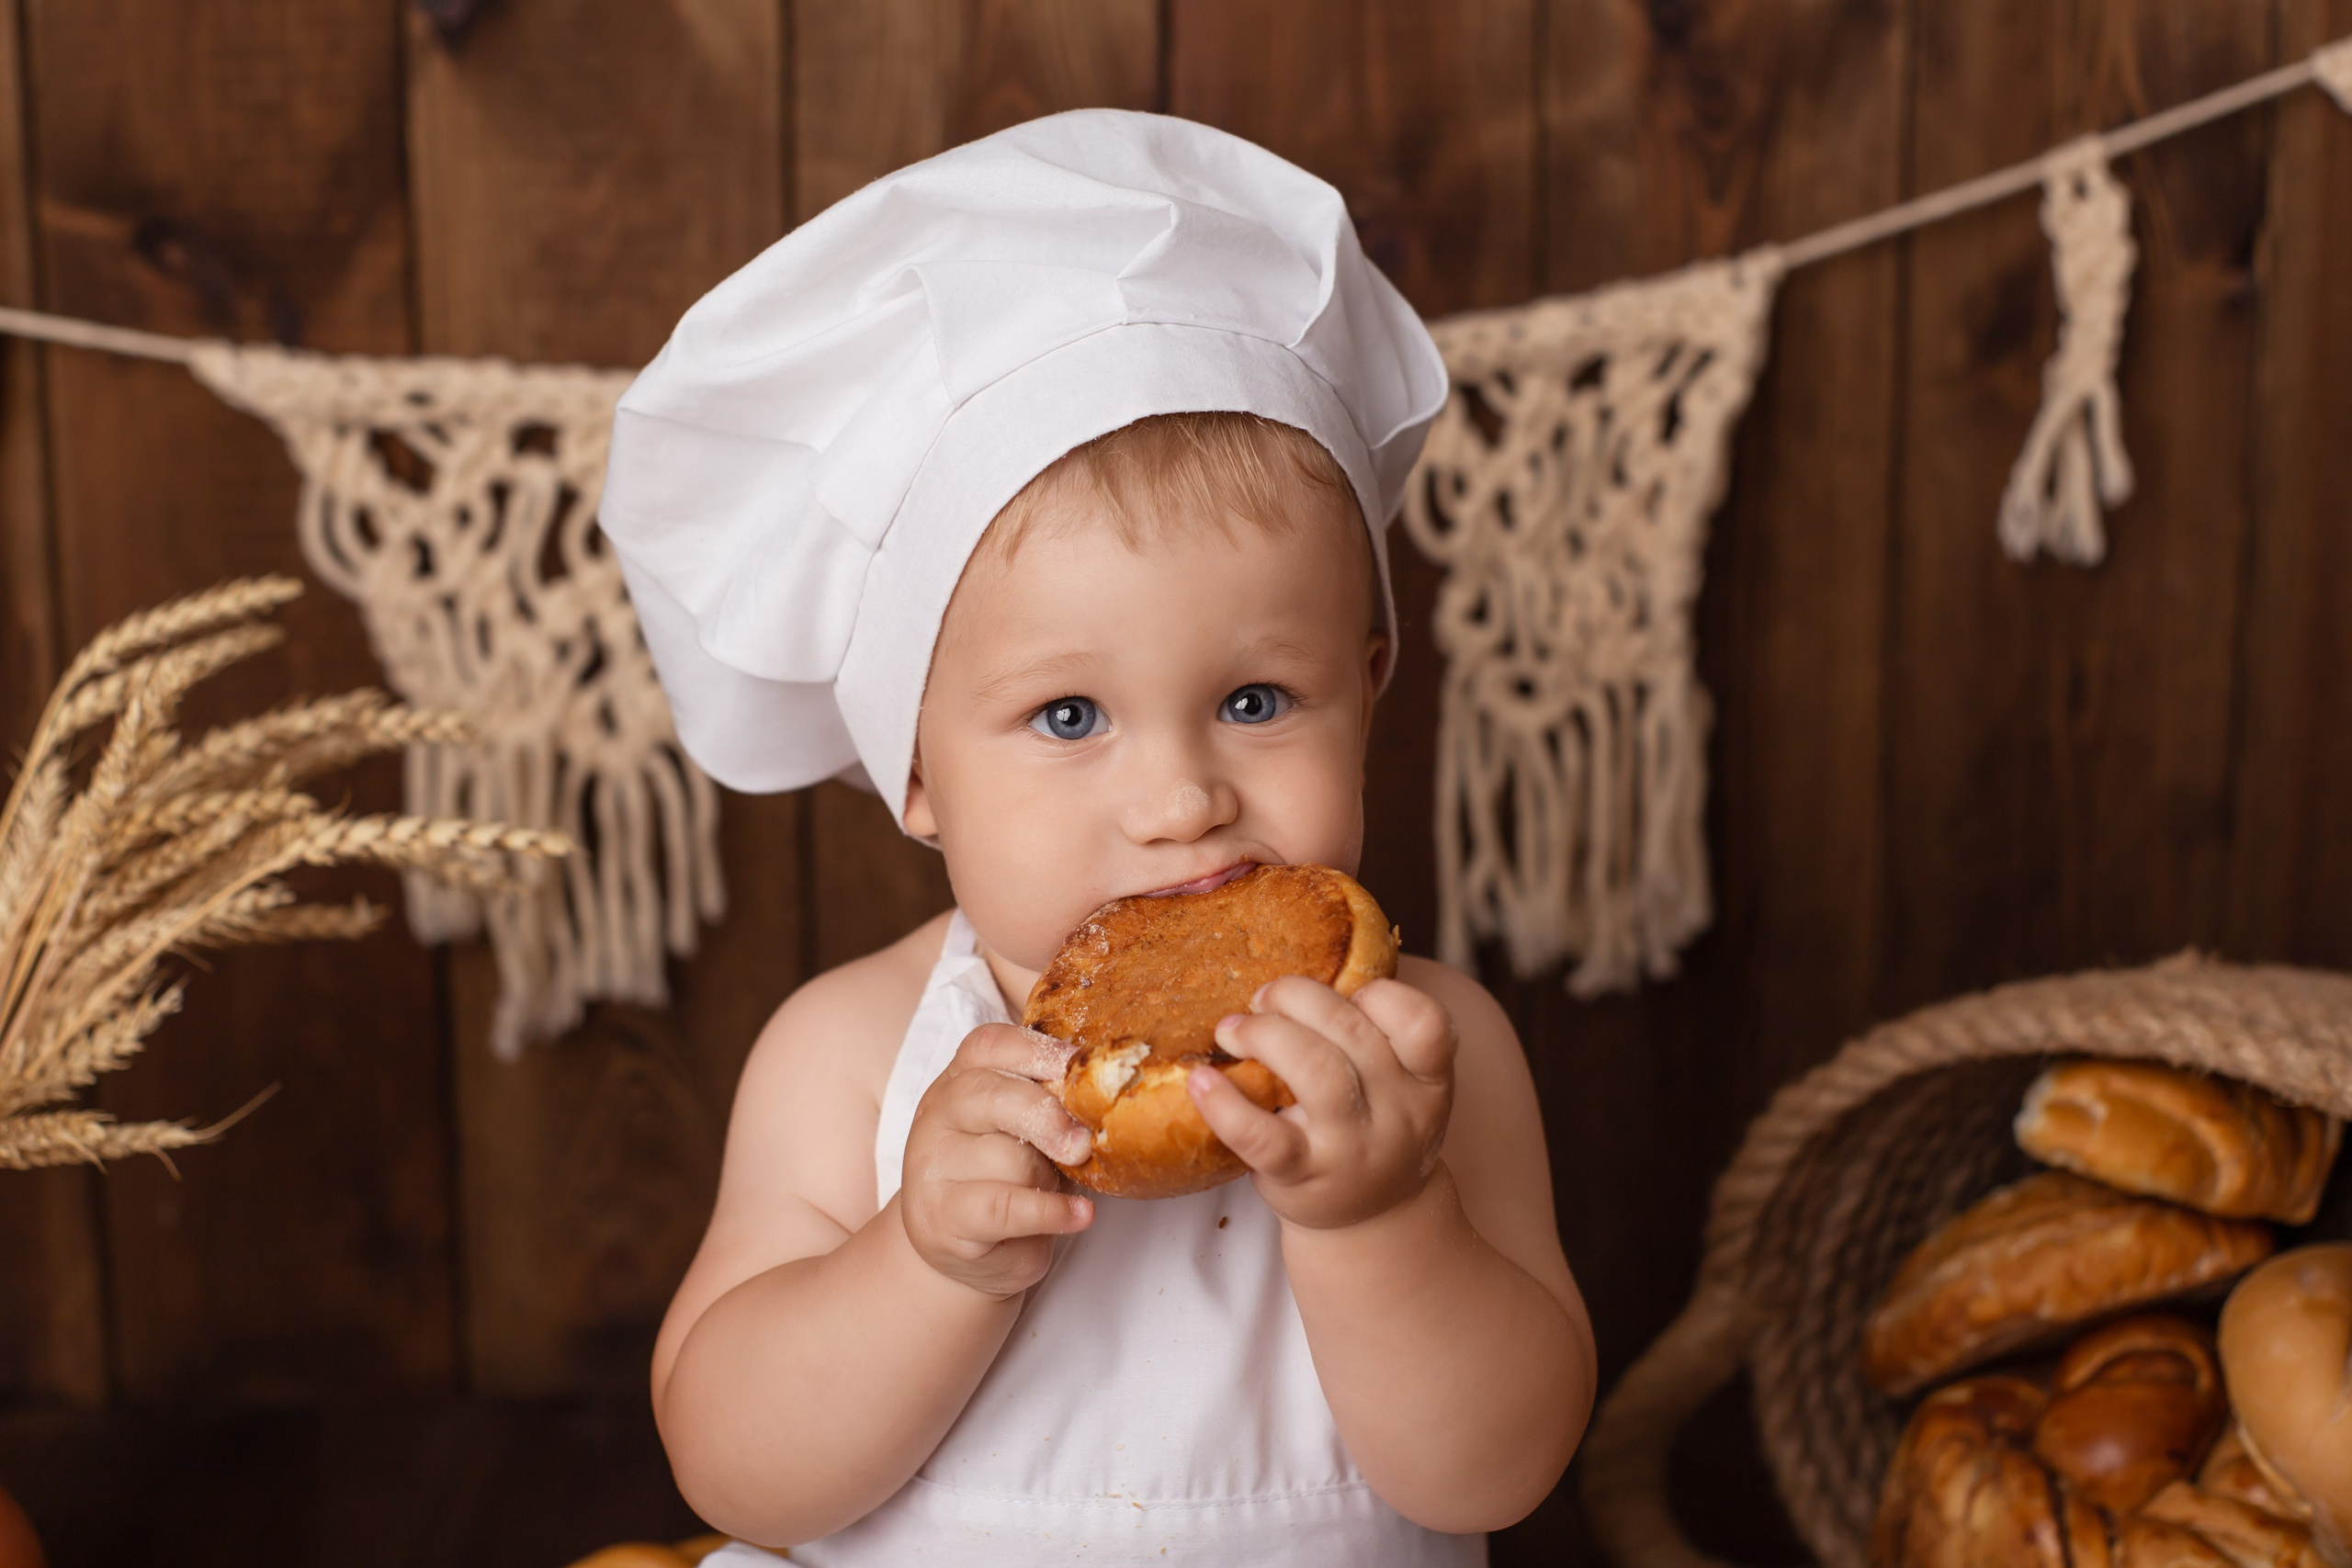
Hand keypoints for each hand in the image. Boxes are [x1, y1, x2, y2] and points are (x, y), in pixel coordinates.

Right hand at [899, 1023, 1094, 1298]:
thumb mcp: (1026, 1131)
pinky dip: (1050, 1211)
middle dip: (1046, 1116)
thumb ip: (1048, 1106)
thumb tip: (1101, 1098)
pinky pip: (1006, 1206)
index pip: (988, 1046)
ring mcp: (932, 1165)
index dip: (1034, 1050)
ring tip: (1057, 1189)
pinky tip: (1078, 1215)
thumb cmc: (1006, 1176)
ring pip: (1006, 1157)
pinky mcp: (941, 1216)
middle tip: (1083, 1143)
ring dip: (1047, 1177)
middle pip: (990, 1094)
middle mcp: (939, 1114)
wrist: (964, 1245)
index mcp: (961, 1079)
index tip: (1076, 1064)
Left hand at [1188, 976, 1454, 1230]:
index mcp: (1428, 1080)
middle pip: (1352, 1032)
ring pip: (1315, 1070)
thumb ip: (1373, 1033)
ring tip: (1232, 1030)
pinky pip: (1262, 1136)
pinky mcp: (1303, 1176)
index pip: (1424, 1021)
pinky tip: (1202, 1081)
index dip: (1379, 994)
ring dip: (1264, 1033)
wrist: (1372, 1223)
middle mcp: (1400, 1113)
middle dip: (1296, 998)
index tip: (1346, 996)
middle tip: (1263, 997)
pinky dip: (1225, 1104)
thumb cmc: (1372, 1128)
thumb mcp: (1400, 1085)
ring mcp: (1352, 1148)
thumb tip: (1308, 953)